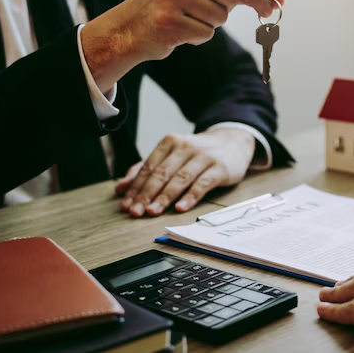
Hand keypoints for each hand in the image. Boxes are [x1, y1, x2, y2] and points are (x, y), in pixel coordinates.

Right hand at [82, 0, 283, 91]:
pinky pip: (206, 33)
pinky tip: (179, 29)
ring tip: (186, 17)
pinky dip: (197, 37)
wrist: (130, 27)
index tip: (268, 7)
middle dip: (225, 9)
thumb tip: (279, 1)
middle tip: (201, 8)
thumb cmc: (175, 3)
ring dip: (210, 24)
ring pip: (220, 17)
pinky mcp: (167, 20)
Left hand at [115, 128, 254, 216]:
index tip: (126, 204)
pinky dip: (190, 197)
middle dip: (146, 194)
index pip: (149, 167)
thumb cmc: (198, 153)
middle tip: (135, 212)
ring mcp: (204, 156)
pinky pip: (202, 184)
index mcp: (170, 142)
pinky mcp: (219, 168)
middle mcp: (185, 146)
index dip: (136, 187)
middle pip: (162, 173)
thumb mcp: (172, 156)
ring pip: (180, 179)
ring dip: (164, 197)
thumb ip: (146, 170)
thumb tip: (120, 188)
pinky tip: (180, 208)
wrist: (232, 142)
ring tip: (152, 211)